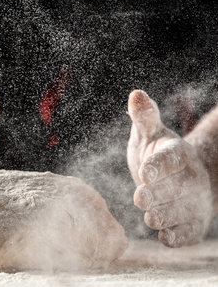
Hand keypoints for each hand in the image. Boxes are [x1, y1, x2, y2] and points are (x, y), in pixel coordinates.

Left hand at [127, 90, 212, 246]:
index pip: (171, 158)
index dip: (158, 165)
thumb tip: (136, 94)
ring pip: (182, 211)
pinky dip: (176, 236)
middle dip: (159, 193)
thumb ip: (144, 118)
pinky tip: (164, 236)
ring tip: (150, 216)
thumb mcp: (150, 134)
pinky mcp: (192, 225)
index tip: (143, 172)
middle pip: (177, 187)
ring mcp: (193, 203)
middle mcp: (191, 179)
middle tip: (140, 197)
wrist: (182, 179)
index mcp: (179, 154)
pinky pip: (186, 233)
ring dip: (166, 215)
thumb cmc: (159, 154)